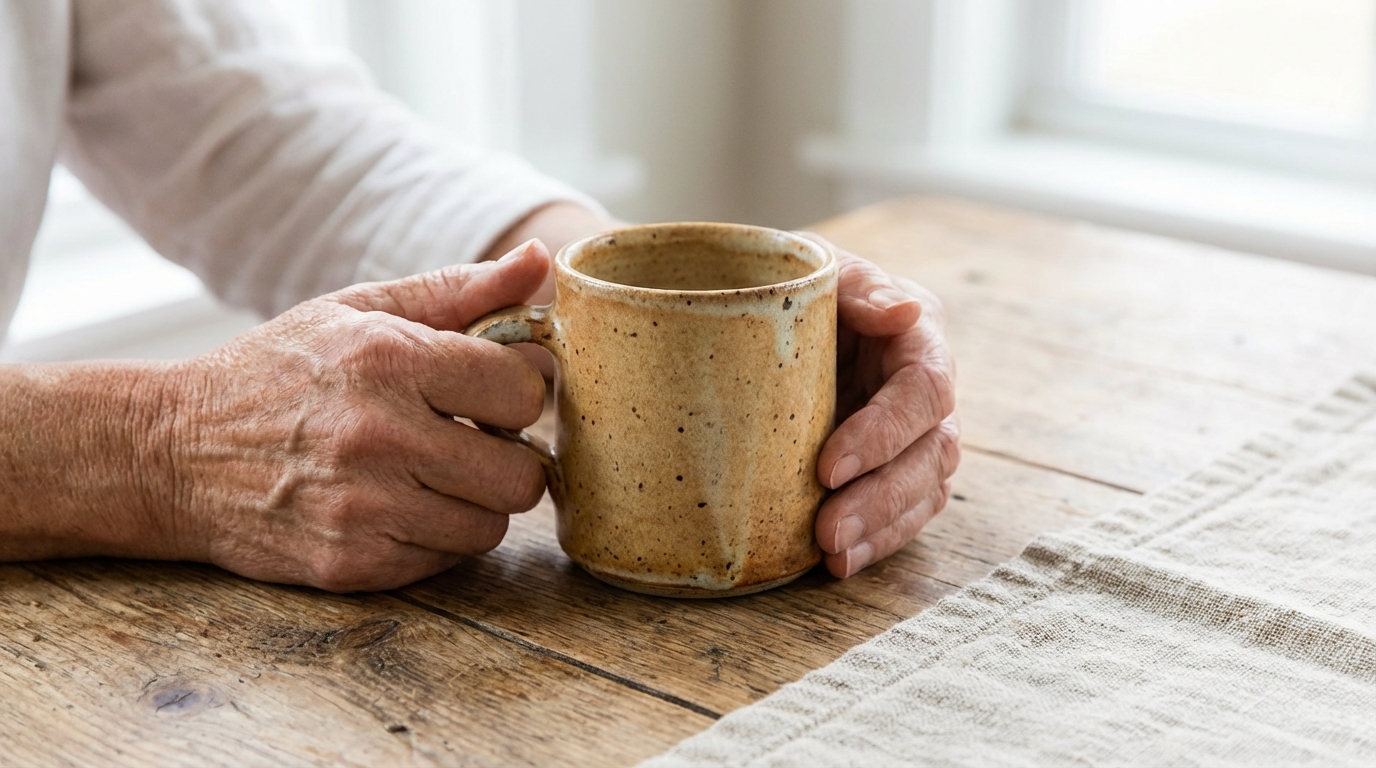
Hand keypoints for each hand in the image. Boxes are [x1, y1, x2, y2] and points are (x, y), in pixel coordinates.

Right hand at [166, 241, 554, 591]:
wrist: (172, 451)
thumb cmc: (278, 371)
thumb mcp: (359, 311)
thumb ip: (458, 291)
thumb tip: (544, 262)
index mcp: (388, 359)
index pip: (523, 393)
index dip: (517, 395)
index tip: (490, 397)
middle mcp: (379, 435)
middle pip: (521, 475)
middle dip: (507, 459)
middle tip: (471, 444)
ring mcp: (363, 507)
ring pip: (490, 527)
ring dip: (473, 503)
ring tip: (430, 475)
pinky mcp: (350, 564)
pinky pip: (443, 562)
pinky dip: (432, 538)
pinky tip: (395, 507)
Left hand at [804, 235, 959, 577]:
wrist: (778, 315)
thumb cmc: (800, 286)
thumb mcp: (822, 270)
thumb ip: (859, 288)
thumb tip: (903, 310)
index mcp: (917, 338)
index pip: (923, 391)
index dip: (884, 434)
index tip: (829, 467)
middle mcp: (927, 390)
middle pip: (931, 453)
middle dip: (881, 497)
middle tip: (827, 531)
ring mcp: (918, 435)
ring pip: (926, 490)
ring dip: (881, 527)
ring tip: (832, 555)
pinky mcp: (897, 469)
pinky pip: (906, 513)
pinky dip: (878, 541)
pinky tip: (841, 564)